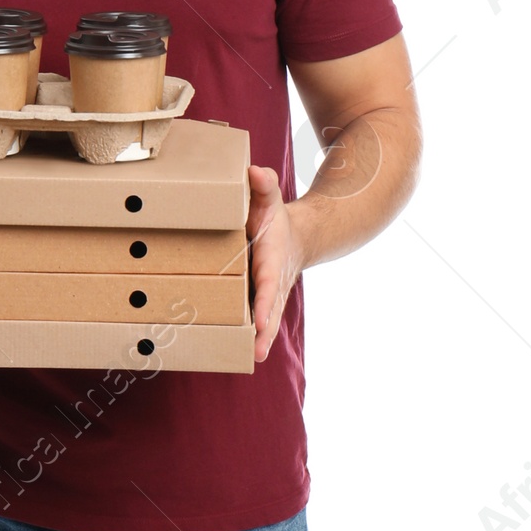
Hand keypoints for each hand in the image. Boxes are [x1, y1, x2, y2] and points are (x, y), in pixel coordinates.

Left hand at [246, 164, 303, 363]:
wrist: (295, 236)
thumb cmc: (275, 218)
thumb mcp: (268, 199)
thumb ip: (263, 186)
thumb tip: (255, 172)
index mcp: (272, 260)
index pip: (268, 284)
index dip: (263, 303)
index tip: (258, 320)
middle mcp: (273, 282)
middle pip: (270, 310)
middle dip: (265, 331)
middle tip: (257, 351)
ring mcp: (268, 295)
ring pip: (266, 321)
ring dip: (260, 339)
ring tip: (251, 358)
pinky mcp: (261, 301)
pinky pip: (256, 321)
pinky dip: (252, 337)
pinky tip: (235, 353)